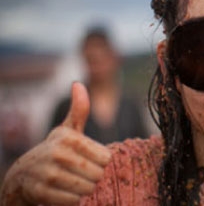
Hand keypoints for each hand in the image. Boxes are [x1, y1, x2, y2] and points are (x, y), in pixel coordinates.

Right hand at [1, 82, 111, 205]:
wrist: (22, 176)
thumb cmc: (54, 151)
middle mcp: (57, 154)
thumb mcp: (67, 131)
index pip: (106, 158)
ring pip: (87, 189)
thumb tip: (78, 84)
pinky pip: (73, 201)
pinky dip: (73, 200)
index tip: (89, 160)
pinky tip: (64, 193)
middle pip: (98, 175)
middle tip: (81, 174)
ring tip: (73, 183)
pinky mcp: (41, 193)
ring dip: (84, 190)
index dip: (101, 163)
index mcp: (68, 138)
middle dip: (93, 178)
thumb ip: (79, 110)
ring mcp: (48, 174)